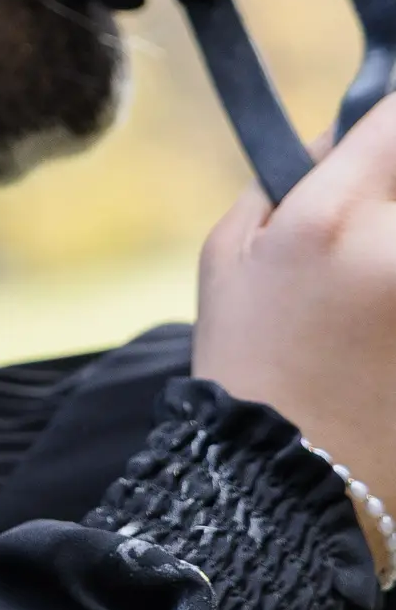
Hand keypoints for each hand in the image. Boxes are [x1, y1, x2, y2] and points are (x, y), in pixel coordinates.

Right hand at [193, 91, 395, 560]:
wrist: (290, 493)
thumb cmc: (249, 365)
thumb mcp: (230, 252)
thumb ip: (290, 175)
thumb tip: (348, 132)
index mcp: (335, 218)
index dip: (390, 116)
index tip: (384, 129)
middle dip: (392, 190)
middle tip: (369, 231)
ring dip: (391, 250)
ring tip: (368, 293)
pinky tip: (380, 331)